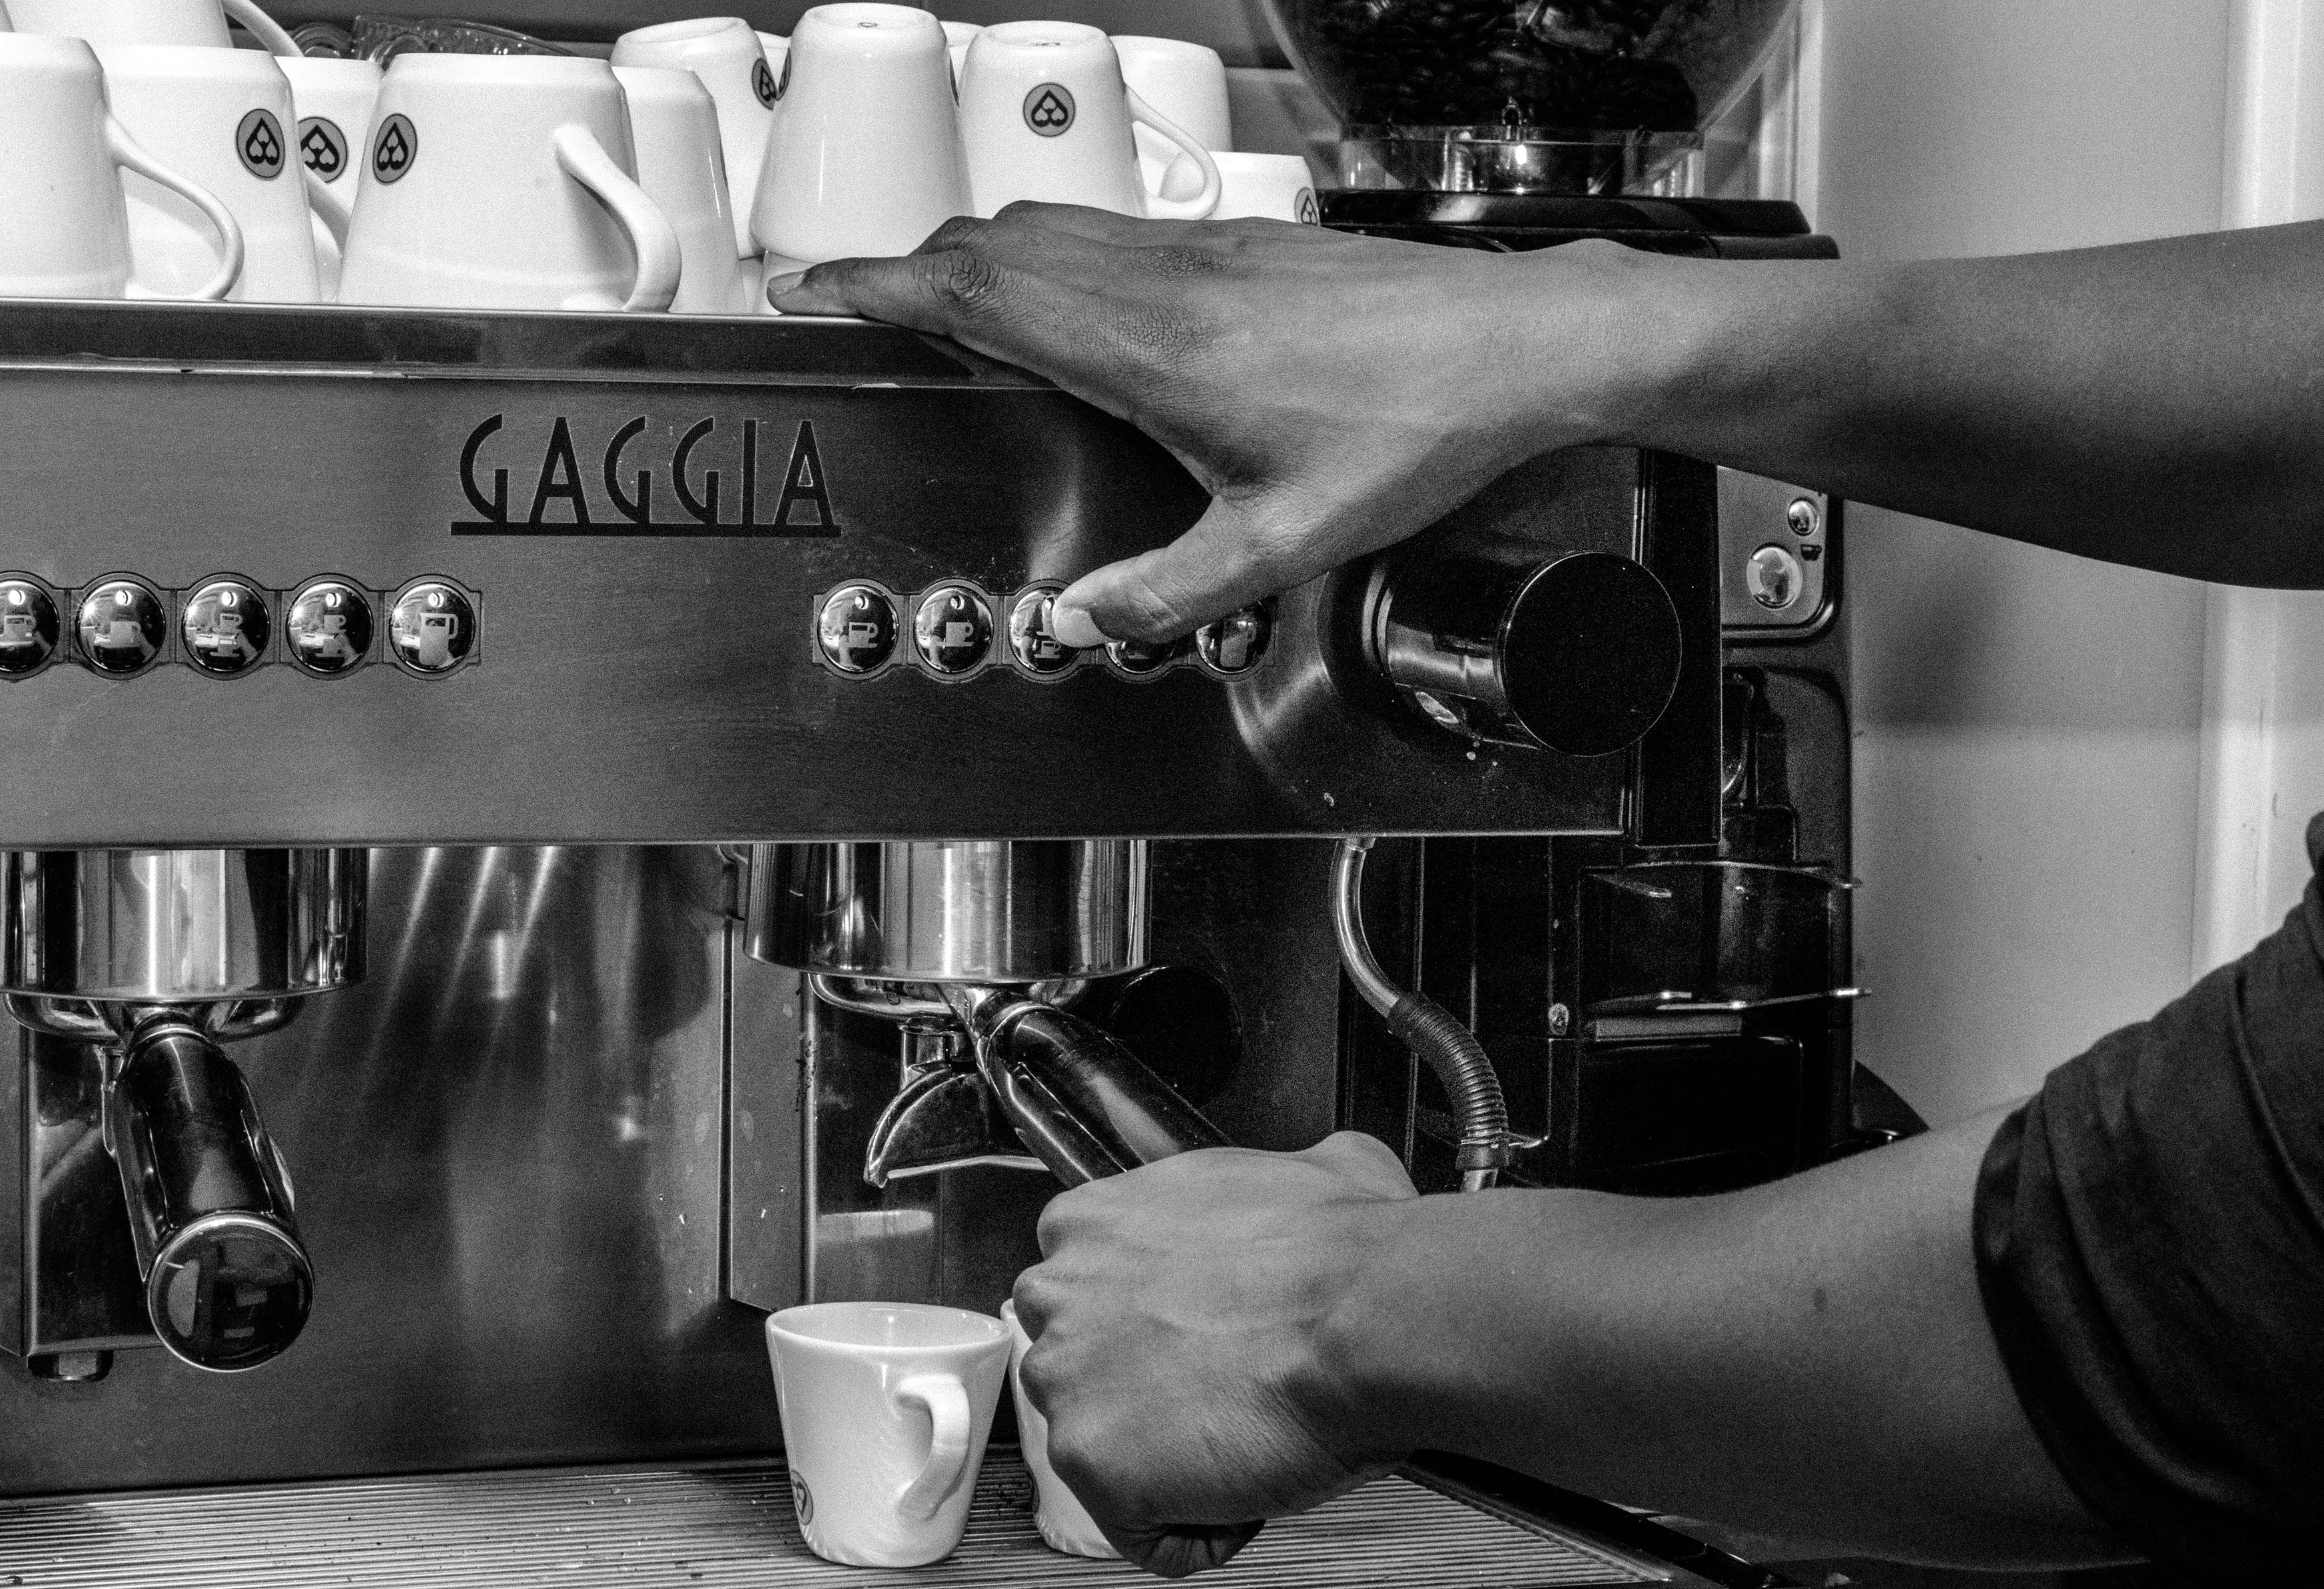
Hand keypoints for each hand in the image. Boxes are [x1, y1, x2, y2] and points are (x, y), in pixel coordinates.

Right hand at [771, 204, 1663, 643]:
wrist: (1516, 346)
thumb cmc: (1415, 427)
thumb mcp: (1284, 543)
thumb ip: (1170, 590)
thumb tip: (1083, 619)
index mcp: (1154, 345)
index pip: (981, 290)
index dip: (882, 286)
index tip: (816, 288)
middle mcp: (1167, 280)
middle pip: (995, 241)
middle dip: (905, 265)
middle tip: (851, 296)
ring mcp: (1204, 253)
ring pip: (1051, 224)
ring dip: (974, 250)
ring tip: (934, 292)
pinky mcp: (1242, 248)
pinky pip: (1107, 230)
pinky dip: (1046, 250)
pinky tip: (1062, 294)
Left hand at [1010, 1132, 1423, 1577]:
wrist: (1367, 1319)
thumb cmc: (1347, 1257)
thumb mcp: (1319, 1169)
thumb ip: (1275, 1180)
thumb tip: (1321, 1178)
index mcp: (1093, 1222)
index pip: (1090, 1292)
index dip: (1158, 1329)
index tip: (1208, 1344)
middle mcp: (1058, 1294)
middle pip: (1085, 1371)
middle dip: (1151, 1395)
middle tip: (1232, 1395)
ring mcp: (1065, 1382)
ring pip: (1108, 1452)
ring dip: (1175, 1462)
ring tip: (1249, 1441)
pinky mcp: (1090, 1462)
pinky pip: (1141, 1529)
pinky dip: (1200, 1530)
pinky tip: (1250, 1491)